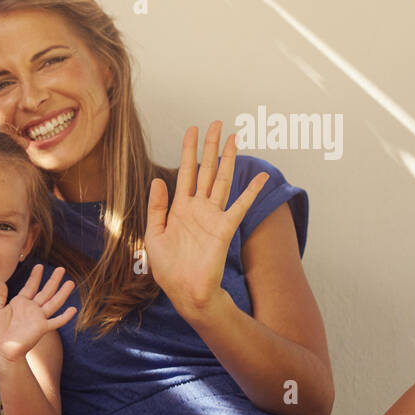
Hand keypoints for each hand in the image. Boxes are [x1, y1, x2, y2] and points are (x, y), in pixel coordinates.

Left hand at [0, 265, 75, 363]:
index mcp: (20, 303)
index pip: (30, 287)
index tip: (40, 265)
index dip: (35, 276)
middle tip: (61, 269)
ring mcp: (38, 318)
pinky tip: (73, 309)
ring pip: (53, 303)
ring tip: (70, 283)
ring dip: (62, 293)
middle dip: (53, 280)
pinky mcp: (42, 328)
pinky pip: (56, 322)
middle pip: (46, 292)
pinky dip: (65, 316)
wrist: (1, 350)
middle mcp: (32, 309)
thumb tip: (0, 282)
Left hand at [145, 121, 267, 316]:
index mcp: (179, 208)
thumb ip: (157, 207)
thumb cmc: (169, 268)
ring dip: (228, 159)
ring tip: (233, 137)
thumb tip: (158, 179)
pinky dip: (251, 191)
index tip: (191, 130)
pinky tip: (260, 177)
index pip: (184, 173)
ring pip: (221, 181)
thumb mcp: (154, 235)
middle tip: (215, 123)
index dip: (188, 151)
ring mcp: (213, 216)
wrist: (185, 291)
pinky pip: (240, 206)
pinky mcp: (225, 228)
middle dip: (209, 147)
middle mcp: (198, 208)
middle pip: (205, 170)